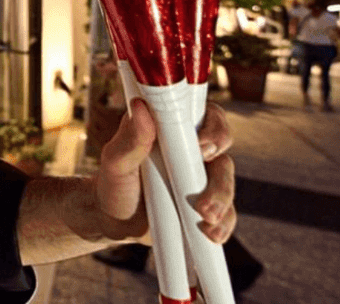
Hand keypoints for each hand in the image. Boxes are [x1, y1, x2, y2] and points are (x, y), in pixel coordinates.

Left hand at [96, 98, 236, 243]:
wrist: (112, 219)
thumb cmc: (113, 181)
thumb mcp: (116, 161)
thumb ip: (130, 138)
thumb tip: (140, 107)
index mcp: (174, 130)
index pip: (207, 117)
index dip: (214, 128)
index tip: (202, 147)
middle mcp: (194, 153)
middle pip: (224, 154)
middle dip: (221, 175)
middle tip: (204, 187)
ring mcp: (203, 181)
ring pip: (228, 185)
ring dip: (222, 202)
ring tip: (205, 216)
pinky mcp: (208, 207)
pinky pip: (226, 215)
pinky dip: (222, 225)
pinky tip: (211, 233)